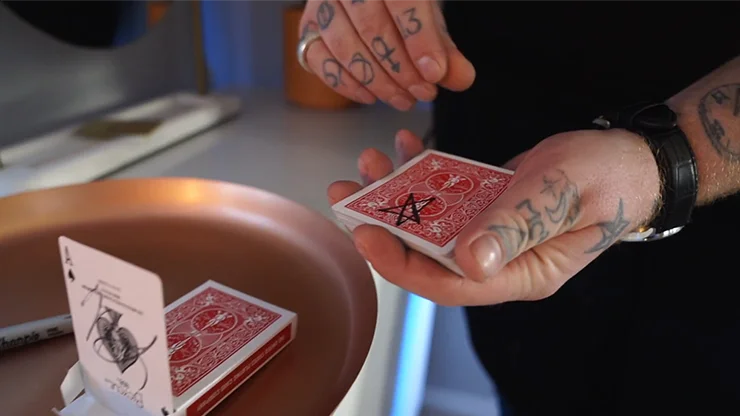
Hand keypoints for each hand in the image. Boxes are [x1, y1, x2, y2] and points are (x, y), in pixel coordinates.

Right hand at [299, 0, 474, 110]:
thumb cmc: (403, 3)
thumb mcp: (429, 15)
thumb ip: (444, 46)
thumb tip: (461, 78)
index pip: (401, 0)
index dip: (419, 39)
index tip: (435, 73)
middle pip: (371, 26)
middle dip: (400, 68)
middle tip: (422, 92)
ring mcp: (322, 3)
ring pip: (343, 44)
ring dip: (376, 80)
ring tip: (403, 98)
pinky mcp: (307, 28)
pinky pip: (318, 59)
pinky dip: (345, 82)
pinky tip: (370, 96)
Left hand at [328, 129, 660, 305]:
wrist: (630, 160)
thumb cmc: (606, 178)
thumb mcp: (561, 194)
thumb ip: (515, 226)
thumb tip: (467, 262)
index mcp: (521, 275)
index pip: (449, 285)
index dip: (402, 263)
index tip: (365, 231)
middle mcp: (500, 263)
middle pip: (429, 257)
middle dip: (384, 225)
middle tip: (348, 190)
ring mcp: (493, 237)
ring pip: (432, 226)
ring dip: (397, 195)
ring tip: (371, 161)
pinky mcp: (489, 210)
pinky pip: (448, 199)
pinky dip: (424, 174)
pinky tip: (406, 147)